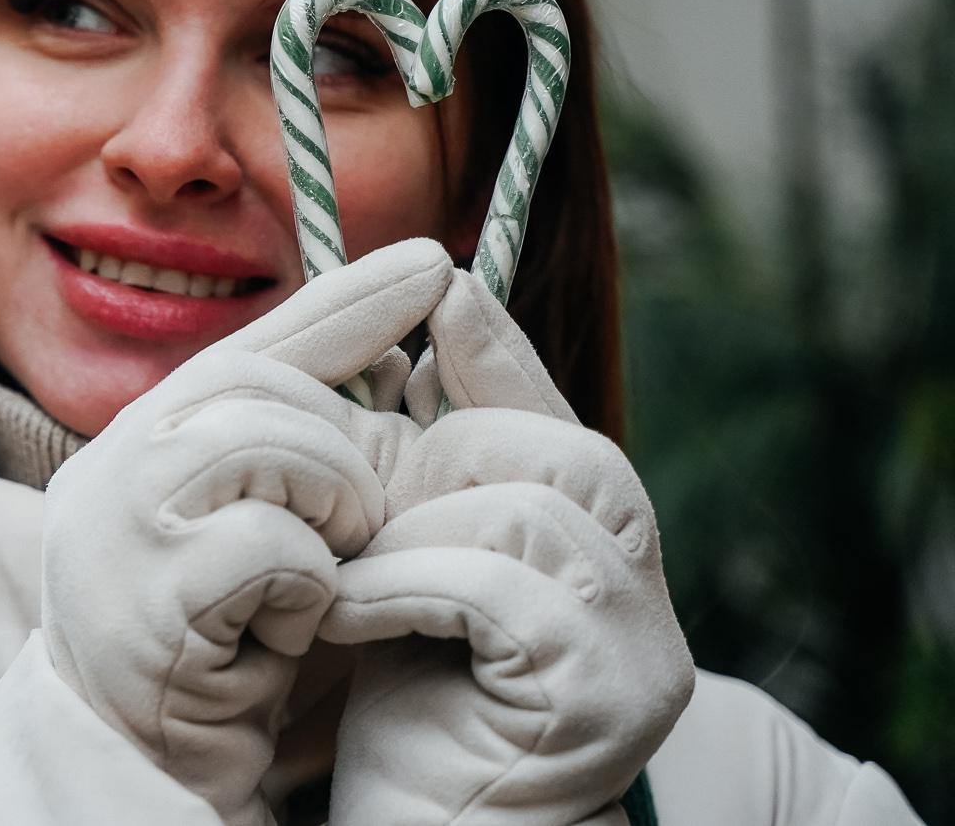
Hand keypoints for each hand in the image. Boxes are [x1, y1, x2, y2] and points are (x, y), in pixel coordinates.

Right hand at [39, 241, 451, 825]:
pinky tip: (288, 625)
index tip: (431, 262)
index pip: (256, 343)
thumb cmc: (216, 645)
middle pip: (265, 386)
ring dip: (331, 510)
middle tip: (359, 520)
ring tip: (327, 569)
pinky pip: (271, 545)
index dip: (349, 302)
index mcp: (145, 436)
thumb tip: (394, 356)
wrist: (137, 762)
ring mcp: (119, 522)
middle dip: (344, 449)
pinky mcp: (145, 594)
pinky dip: (307, 587)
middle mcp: (115, 459)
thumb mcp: (261, 528)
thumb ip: (303, 449)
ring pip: (269, 444)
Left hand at [318, 270, 695, 825]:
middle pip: (561, 450)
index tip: (441, 284)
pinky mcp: (604, 698)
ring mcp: (639, 651)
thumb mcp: (407, 566)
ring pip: (524, 510)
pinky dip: (406, 586)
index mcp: (601, 554)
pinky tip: (350, 619)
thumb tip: (409, 350)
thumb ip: (425, 478)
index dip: (500, 353)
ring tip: (345, 581)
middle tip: (355, 518)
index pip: (561, 423)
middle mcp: (646, 598)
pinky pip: (498, 586)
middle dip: (439, 460)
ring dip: (409, 535)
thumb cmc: (403, 707)